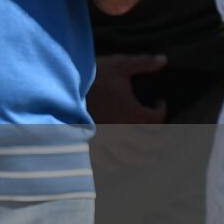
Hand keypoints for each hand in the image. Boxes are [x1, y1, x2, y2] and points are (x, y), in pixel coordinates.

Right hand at [86, 54, 166, 168]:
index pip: (157, 118)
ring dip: (143, 159)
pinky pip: (106, 163)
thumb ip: (143, 63)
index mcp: (134, 114)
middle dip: (160, 142)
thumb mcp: (118, 65)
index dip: (161, 110)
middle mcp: (124, 132)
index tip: (158, 103)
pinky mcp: (91, 146)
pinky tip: (117, 162)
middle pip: (150, 146)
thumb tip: (163, 59)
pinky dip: (115, 164)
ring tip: (149, 157)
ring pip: (131, 159)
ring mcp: (107, 142)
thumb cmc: (91, 77)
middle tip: (162, 138)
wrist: (60, 88)